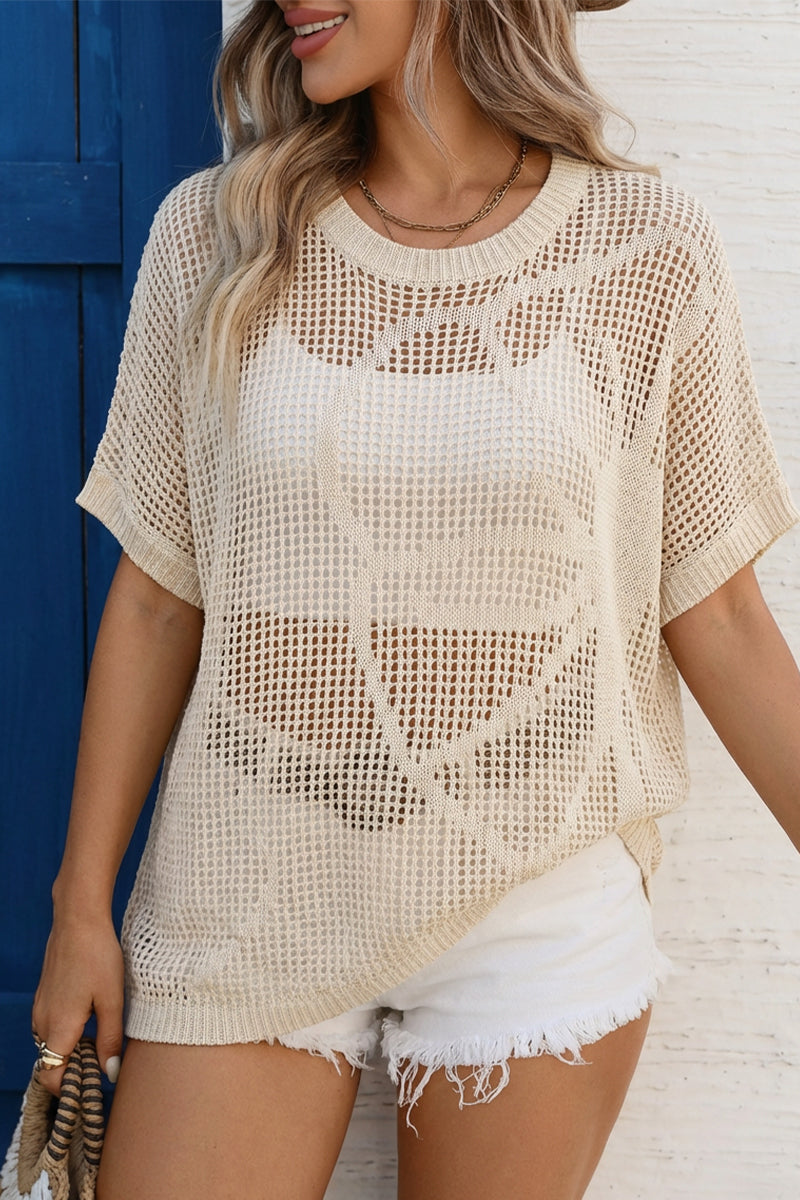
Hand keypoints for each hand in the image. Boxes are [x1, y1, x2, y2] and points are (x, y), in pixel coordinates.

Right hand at [32, 913, 123, 1095]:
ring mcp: (40, 1007)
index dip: (71, 1089)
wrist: (78, 919)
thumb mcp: (112, 1000)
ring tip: (103, 1040)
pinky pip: (51, 1027)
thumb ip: (110, 1040)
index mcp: (58, 1027)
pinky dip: (67, 1033)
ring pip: (51, 1044)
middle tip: (106, 1063)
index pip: (50, 1078)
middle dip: (75, 1071)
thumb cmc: (98, 956)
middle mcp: (42, 1021)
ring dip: (73, 1051)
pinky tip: (92, 1018)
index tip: (96, 1085)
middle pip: (51, 1063)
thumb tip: (110, 1074)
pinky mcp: (44, 996)